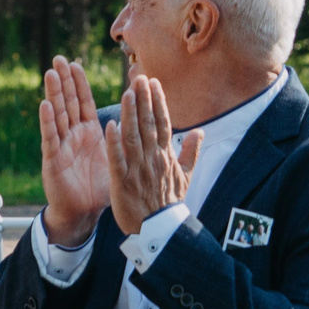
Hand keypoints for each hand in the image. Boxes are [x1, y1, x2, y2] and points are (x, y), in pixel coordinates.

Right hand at [37, 56, 110, 246]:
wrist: (85, 212)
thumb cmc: (100, 186)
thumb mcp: (118, 159)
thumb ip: (128, 141)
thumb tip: (147, 126)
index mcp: (89, 133)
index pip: (83, 103)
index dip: (79, 83)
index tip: (76, 63)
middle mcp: (73, 135)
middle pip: (68, 103)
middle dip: (64, 81)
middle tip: (59, 59)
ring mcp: (61, 145)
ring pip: (57, 115)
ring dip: (54, 94)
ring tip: (51, 73)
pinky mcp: (53, 160)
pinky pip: (51, 138)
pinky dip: (48, 121)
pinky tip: (45, 105)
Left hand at [110, 74, 202, 236]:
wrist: (160, 230)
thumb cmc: (170, 202)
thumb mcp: (186, 176)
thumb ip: (191, 152)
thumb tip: (199, 131)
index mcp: (166, 156)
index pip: (163, 123)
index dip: (158, 102)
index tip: (153, 82)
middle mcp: (153, 159)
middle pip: (148, 125)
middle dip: (144, 100)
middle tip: (139, 78)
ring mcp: (138, 169)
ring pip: (133, 137)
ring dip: (130, 114)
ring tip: (127, 93)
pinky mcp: (123, 182)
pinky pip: (118, 160)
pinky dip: (114, 143)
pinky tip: (110, 125)